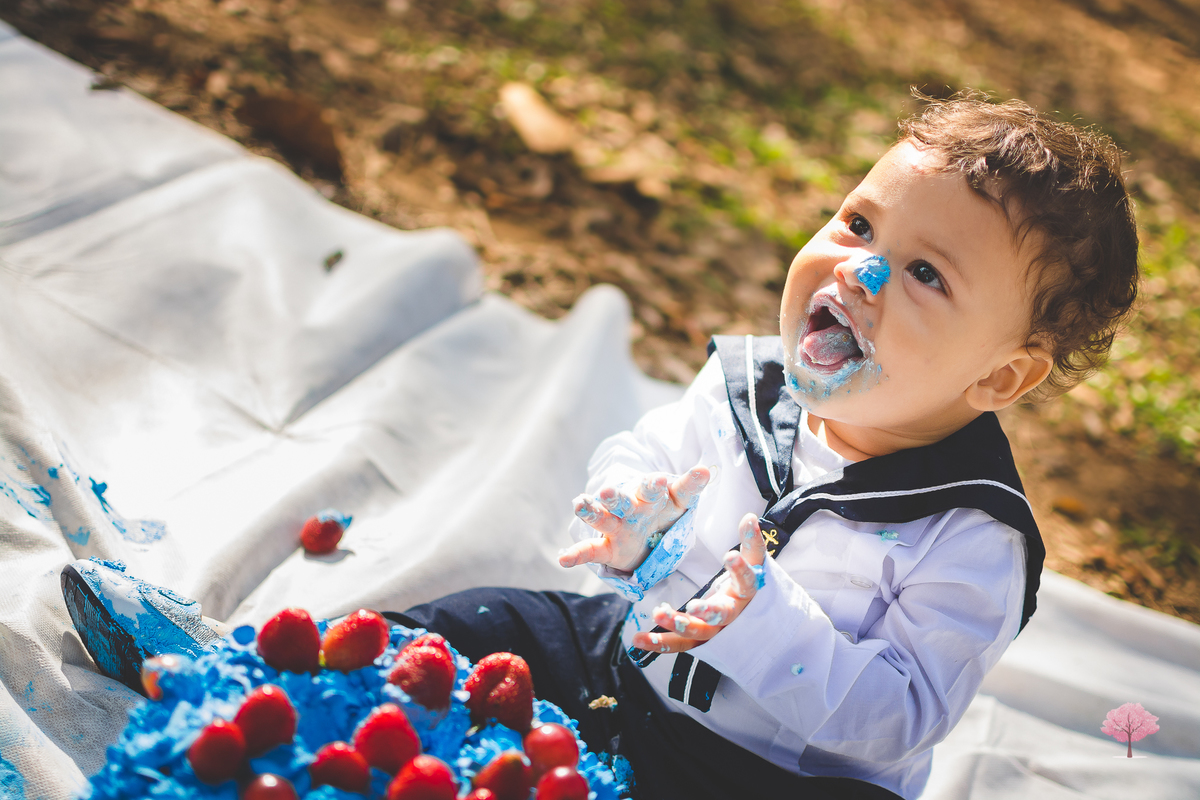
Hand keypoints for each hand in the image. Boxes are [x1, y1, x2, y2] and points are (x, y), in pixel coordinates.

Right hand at [558, 465, 709, 571]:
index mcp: (654, 497)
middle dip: (616, 497)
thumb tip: (706, 468)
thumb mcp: (679, 499)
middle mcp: (632, 508)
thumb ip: (689, 486)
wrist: (645, 534)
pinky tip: (563, 559)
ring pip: (602, 518)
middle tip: (608, 493)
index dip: (656, 485)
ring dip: (591, 512)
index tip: (660, 480)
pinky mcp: (607, 548)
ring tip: (579, 506)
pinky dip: (576, 555)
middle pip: (624, 501)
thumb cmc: (662, 510)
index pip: (658, 489)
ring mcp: (617, 527)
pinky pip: (590, 552)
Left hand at [629, 513, 766, 653]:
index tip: (730, 555)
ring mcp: (714, 631)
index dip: (741, 570)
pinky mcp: (697, 640)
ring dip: (677, 625)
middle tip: (693, 606)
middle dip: (707, 612)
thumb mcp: (752, 562)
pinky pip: (678, 644)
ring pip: (697, 633)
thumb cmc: (745, 584)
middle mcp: (731, 615)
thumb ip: (750, 541)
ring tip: (658, 613)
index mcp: (745, 594)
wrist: (750, 618)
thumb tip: (749, 517)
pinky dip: (658, 644)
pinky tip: (638, 640)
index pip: (747, 582)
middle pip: (721, 616)